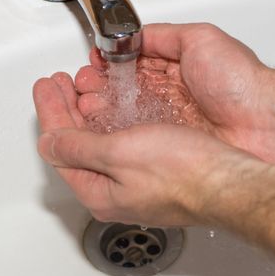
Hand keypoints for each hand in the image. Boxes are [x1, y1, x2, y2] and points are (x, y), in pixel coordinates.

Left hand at [33, 72, 261, 225]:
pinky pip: (119, 142)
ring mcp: (133, 182)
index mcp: (98, 192)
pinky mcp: (153, 171)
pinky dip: (109, 119)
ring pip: (98, 142)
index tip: (46, 86)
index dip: (50, 112)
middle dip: (65, 109)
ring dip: (86, 112)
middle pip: (76, 145)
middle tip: (58, 83)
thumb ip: (78, 148)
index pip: (60, 147)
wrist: (228, 181)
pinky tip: (112, 106)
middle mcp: (113, 191)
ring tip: (81, 87)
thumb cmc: (182, 172)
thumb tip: (49, 143)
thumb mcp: (119, 155)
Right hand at [74, 23, 274, 167]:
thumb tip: (133, 36)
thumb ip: (163, 36)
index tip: (90, 66)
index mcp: (176, 67)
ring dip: (101, 110)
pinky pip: (138, 138)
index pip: (132, 65)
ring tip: (80, 106)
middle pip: (124, 91)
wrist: (268, 124)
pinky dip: (117, 133)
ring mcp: (170, 121)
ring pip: (127, 115)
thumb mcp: (200, 39)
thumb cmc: (242, 83)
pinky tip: (100, 130)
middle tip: (78, 90)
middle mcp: (170, 95)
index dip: (108, 66)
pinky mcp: (173, 145)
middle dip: (97, 88)